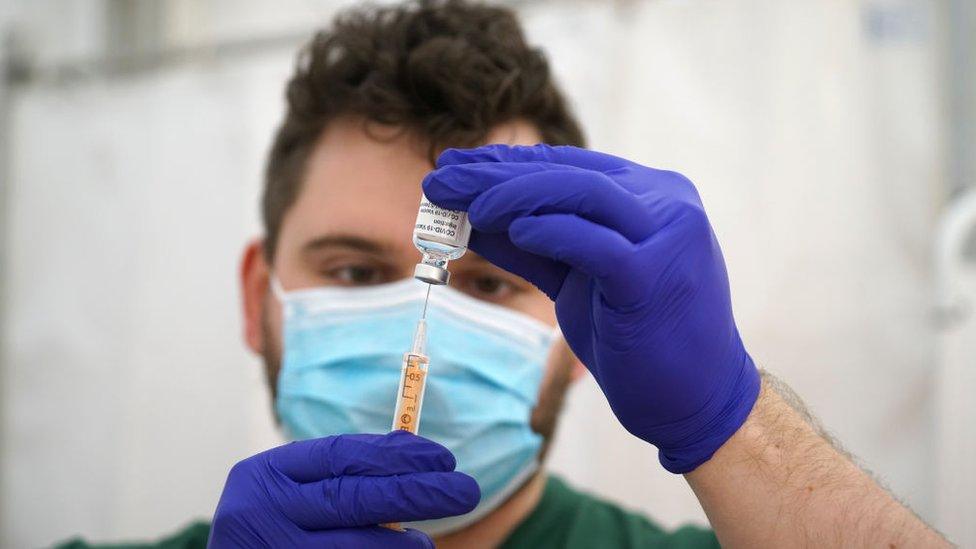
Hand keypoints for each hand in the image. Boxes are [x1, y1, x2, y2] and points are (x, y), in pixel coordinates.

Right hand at [209, 431, 479, 547]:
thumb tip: (415, 457)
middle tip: (464, 490)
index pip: (341, 455)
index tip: (443, 458)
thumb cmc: (272, 528)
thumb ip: (341, 476)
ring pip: (354, 547)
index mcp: (265, 475)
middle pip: (352, 499)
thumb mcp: (292, 493)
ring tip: (422, 545)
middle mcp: (263, 514)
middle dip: (415, 493)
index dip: (397, 455)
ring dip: (399, 544)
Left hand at [423, 144, 759, 472]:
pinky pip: (595, 244)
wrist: (695, 398)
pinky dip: (551, 232)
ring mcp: (667, 235)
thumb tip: (470, 214)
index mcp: (651, 195)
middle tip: (440, 181)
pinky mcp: (655, 276)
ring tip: (468, 206)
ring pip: (583, 194)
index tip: (454, 168)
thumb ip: (532, 243)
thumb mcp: (576, 278)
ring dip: (515, 195)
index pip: (569, 165)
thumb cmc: (637, 335)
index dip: (506, 163)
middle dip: (497, 174)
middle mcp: (666, 203)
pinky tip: (513, 232)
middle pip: (569, 174)